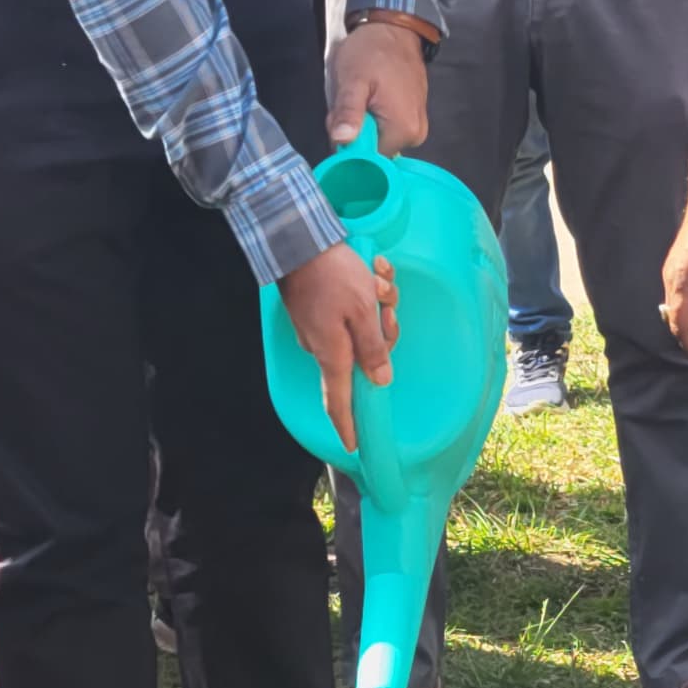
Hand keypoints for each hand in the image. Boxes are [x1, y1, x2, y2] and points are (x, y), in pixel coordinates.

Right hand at [280, 240, 396, 454]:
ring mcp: (319, 328)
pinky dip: (365, 292)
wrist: (299, 241)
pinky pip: (350, 310)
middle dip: (383, 330)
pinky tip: (370, 270)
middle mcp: (324, 346)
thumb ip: (373, 348)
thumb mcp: (363, 311)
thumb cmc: (333, 276)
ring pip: (361, 328)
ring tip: (378, 277)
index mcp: (334, 353)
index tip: (353, 446)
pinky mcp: (319, 309)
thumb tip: (380, 380)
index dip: (347, 425)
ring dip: (377, 304)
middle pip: (364, 357)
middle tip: (387, 303)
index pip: (339, 401)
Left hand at [328, 18, 428, 157]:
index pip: (367, 158)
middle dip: (354, 130)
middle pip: (372, 149)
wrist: (393, 28)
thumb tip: (343, 140)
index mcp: (403, 130)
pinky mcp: (413, 116)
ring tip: (359, 94)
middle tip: (349, 100)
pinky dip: (372, 115)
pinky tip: (369, 95)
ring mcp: (417, 125)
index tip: (341, 117)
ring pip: (376, 138)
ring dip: (361, 121)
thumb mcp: (352, 80)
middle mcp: (415, 134)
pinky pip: (386, 127)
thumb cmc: (371, 51)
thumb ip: (348, 112)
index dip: (348, 140)